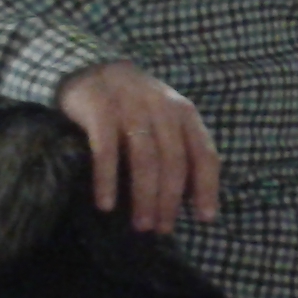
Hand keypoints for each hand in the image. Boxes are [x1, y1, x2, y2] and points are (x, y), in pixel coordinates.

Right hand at [57, 61, 219, 233]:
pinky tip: (106, 205)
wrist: (90, 68)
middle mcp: (163, 108)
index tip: (204, 219)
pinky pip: (106, 149)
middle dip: (169, 199)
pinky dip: (107, 179)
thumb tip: (193, 199)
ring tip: (140, 225)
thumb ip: (180, 150)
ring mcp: (131, 107)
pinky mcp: (99, 109)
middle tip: (161, 229)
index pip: (204, 154)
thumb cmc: (134, 106)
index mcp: (185, 114)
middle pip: (173, 161)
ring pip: (145, 158)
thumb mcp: (164, 121)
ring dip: (144, 196)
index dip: (207, 188)